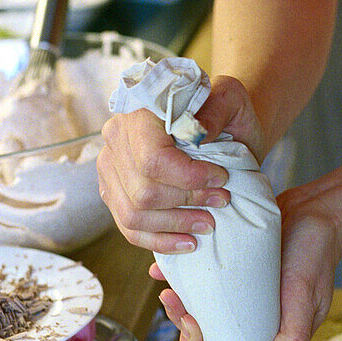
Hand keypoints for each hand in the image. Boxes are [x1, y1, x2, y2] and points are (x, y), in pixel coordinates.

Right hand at [97, 74, 264, 254]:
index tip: (222, 178)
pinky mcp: (115, 192)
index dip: (189, 178)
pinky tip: (188, 243)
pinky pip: (129, 228)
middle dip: (187, 203)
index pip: (153, 160)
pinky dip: (159, 241)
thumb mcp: (230, 98)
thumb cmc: (225, 110)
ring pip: (133, 215)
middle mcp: (116, 139)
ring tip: (208, 223)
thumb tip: (197, 133)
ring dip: (176, 225)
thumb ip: (216, 109)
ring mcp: (111, 168)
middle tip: (222, 202)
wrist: (221, 122)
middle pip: (143, 192)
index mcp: (138, 112)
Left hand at [156, 186, 341, 340]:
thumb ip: (292, 338)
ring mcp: (240, 301)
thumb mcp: (306, 296)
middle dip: (193, 340)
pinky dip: (180, 281)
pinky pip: (201, 287)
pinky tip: (163, 272)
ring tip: (170, 294)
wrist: (313, 211)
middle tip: (184, 317)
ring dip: (181, 313)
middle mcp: (254, 324)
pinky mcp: (230, 277)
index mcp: (275, 339)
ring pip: (203, 320)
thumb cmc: (315, 256)